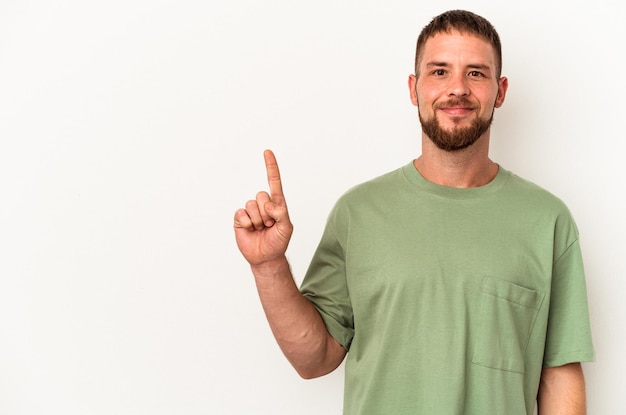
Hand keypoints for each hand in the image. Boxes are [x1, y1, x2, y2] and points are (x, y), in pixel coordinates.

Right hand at [234, 150, 293, 266]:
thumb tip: (269, 205)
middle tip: (269, 225)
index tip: (267, 152)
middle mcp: (263, 205)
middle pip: (261, 195)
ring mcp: (251, 211)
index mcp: (276, 204)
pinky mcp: (240, 219)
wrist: (265, 257)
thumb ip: (282, 213)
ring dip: (258, 220)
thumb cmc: (278, 242)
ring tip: (261, 229)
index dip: (270, 167)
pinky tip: (251, 230)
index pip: (274, 182)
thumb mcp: (286, 228)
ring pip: (251, 205)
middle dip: (266, 212)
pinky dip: (247, 223)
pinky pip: (241, 213)